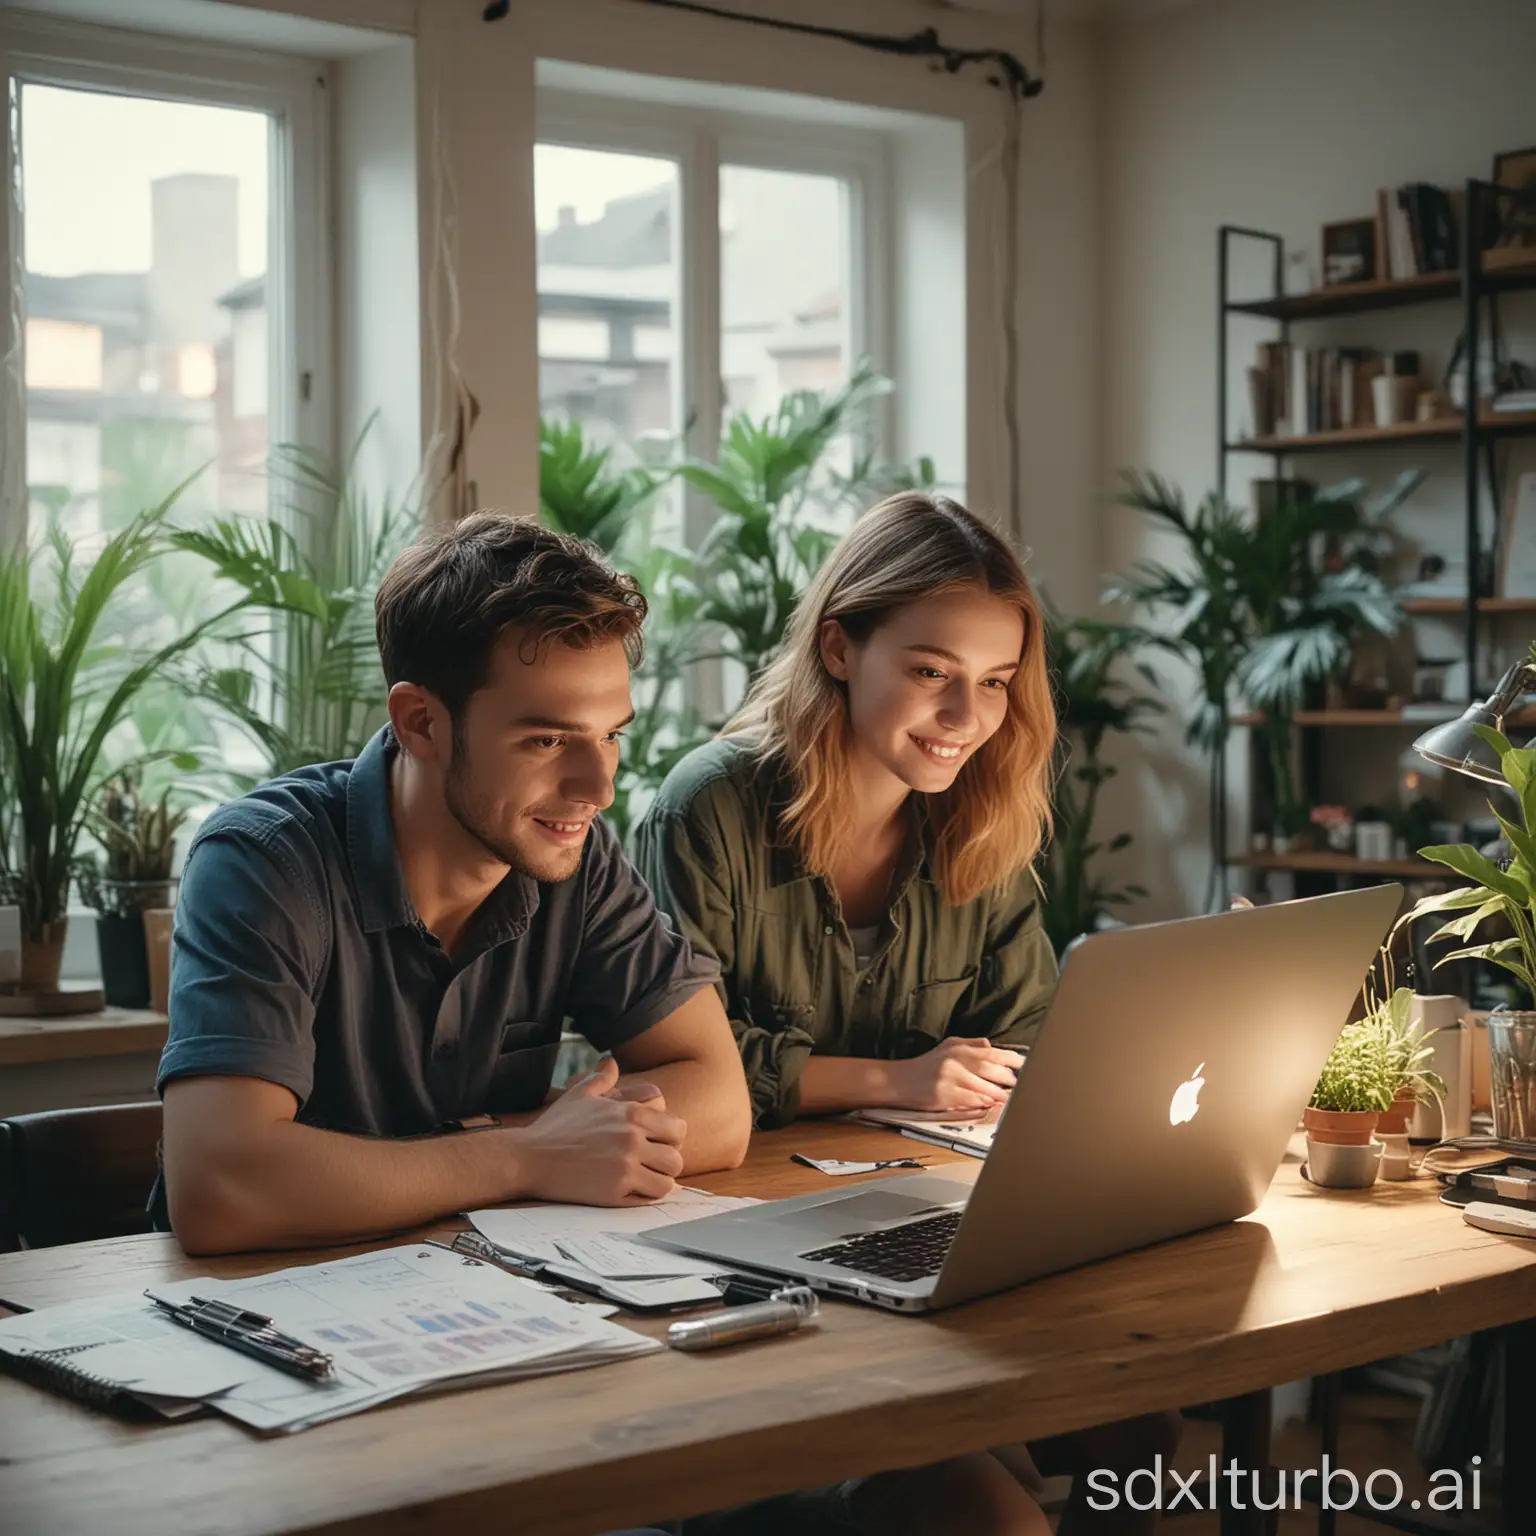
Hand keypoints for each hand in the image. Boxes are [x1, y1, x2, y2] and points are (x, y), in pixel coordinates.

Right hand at [510, 1057, 685, 1205]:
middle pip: (676, 1155)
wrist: (529, 1158)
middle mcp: (632, 1139)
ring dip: (660, 1180)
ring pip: (668, 1179)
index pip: (677, 1127)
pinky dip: (648, 1195)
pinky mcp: (615, 1191)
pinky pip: (651, 1197)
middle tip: (651, 1164)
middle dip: (666, 1160)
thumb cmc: (554, 1127)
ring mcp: (625, 1166)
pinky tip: (635, 1190)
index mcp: (631, 1113)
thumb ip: (601, 1078)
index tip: (656, 1143)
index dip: (670, 1137)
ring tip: (644, 1178)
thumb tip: (611, 1062)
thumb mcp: (579, 1095)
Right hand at [882, 1038, 1022, 1114]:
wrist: (899, 1080)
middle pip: (990, 1068)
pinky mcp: (944, 1096)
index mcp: (958, 1048)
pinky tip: (991, 1103)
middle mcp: (955, 1061)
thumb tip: (992, 1047)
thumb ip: (971, 1045)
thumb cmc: (925, 1065)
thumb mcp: (947, 1047)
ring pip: (983, 1087)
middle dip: (1008, 1078)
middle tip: (1018, 1083)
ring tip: (1009, 1097)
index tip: (1025, 1065)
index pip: (992, 1052)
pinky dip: (983, 1102)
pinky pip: (970, 1100)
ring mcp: (949, 1078)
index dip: (1012, 1059)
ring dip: (999, 1094)